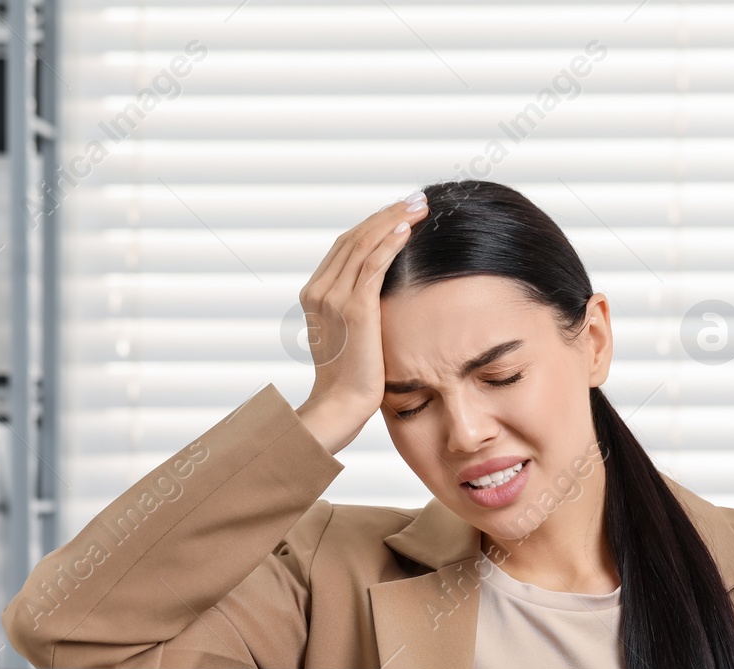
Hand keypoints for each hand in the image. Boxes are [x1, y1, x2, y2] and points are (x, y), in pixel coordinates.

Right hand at [294, 191, 429, 453]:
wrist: (342, 404)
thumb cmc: (353, 377)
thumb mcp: (350, 334)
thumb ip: (357, 307)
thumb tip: (379, 292)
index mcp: (315, 293)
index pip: (346, 245)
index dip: (374, 224)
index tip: (400, 212)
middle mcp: (320, 290)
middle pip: (354, 238)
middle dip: (386, 215)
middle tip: (415, 200)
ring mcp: (334, 298)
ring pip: (364, 245)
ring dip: (393, 221)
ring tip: (418, 207)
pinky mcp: (354, 309)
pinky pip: (372, 266)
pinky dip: (389, 244)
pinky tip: (406, 231)